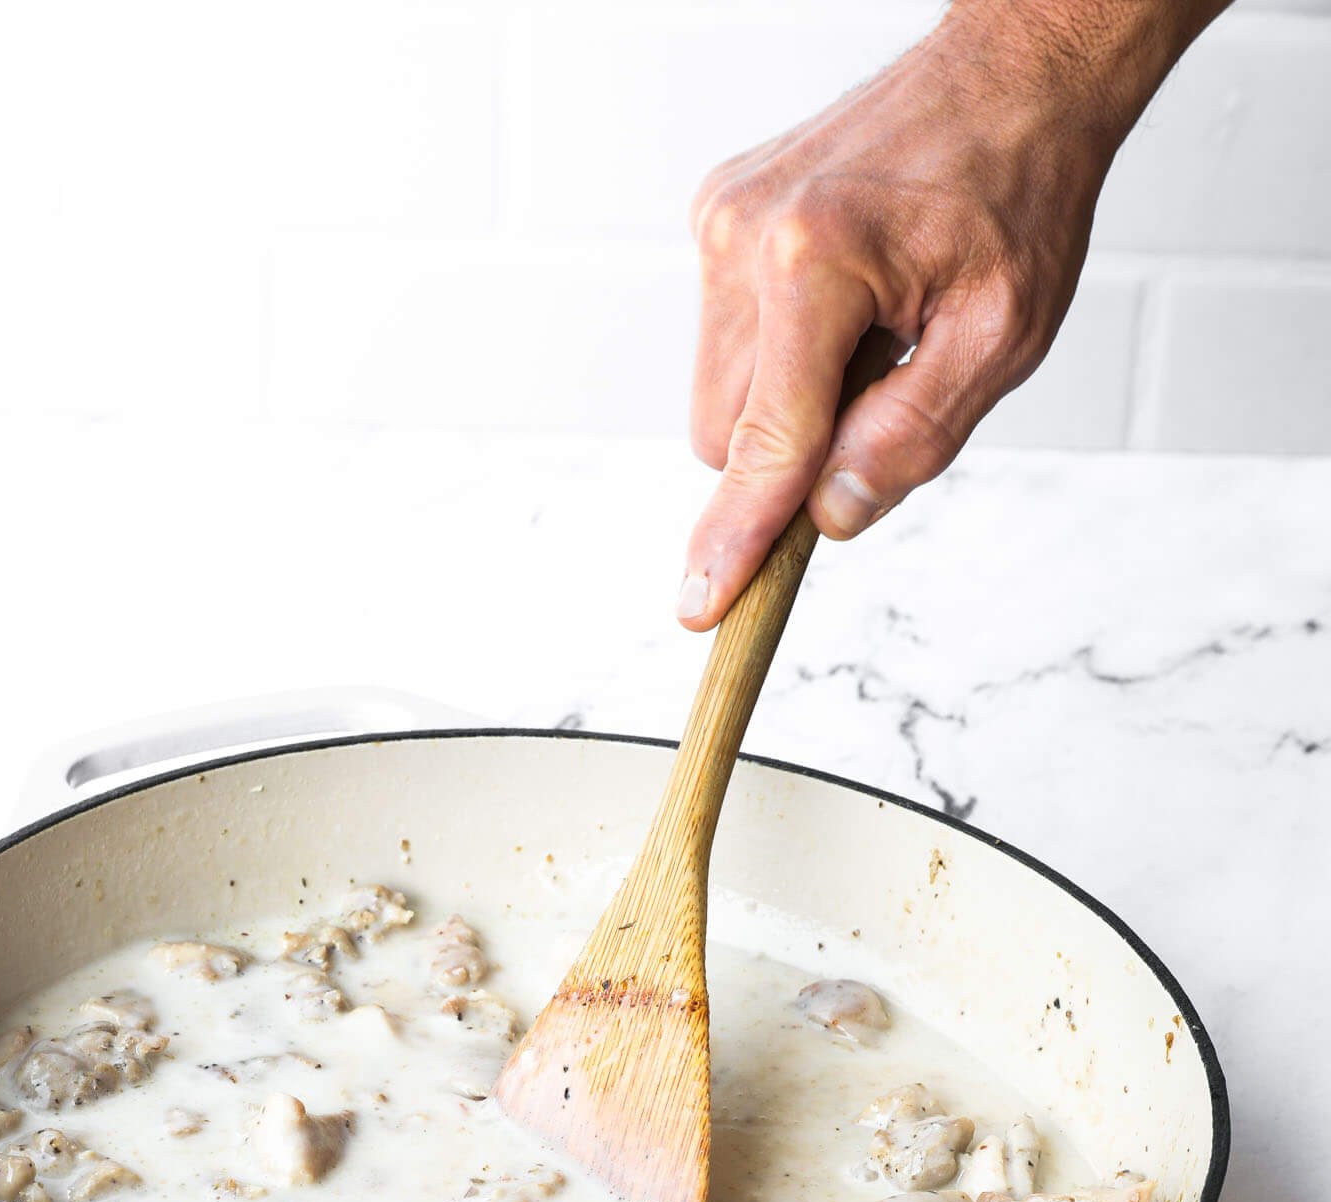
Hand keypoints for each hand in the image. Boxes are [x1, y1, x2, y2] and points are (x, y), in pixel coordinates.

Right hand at [677, 0, 1224, 629]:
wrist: (1011, 77)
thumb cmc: (1018, 194)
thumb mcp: (1000, 337)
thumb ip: (912, 439)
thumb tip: (829, 515)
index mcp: (814, 262)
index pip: (764, 443)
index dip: (739, 537)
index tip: (701, 606)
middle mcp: (744, 235)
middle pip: (725, 434)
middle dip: (789, 453)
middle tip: (883, 395)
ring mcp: (720, 221)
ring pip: (718, 397)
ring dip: (785, 404)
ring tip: (871, 335)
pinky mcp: (716, 216)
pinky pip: (724, 343)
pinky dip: (778, 356)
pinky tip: (845, 304)